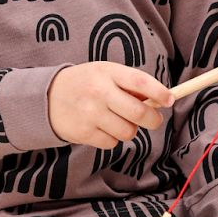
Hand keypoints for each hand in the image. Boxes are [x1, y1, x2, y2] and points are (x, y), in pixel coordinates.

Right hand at [46, 62, 171, 148]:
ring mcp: (91, 114)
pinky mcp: (83, 133)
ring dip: (130, 129)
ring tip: (119, 120)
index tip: (170, 99)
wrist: (47, 96)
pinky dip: (113, 138)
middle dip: (154, 120)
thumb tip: (160, 99)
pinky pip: (112, 143)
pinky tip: (103, 127)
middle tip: (154, 119)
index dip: (160, 92)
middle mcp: (99, 92)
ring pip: (128, 132)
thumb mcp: (105, 73)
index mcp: (108, 72)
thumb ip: (130, 84)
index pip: (140, 82)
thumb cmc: (86, 83)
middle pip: (139, 113)